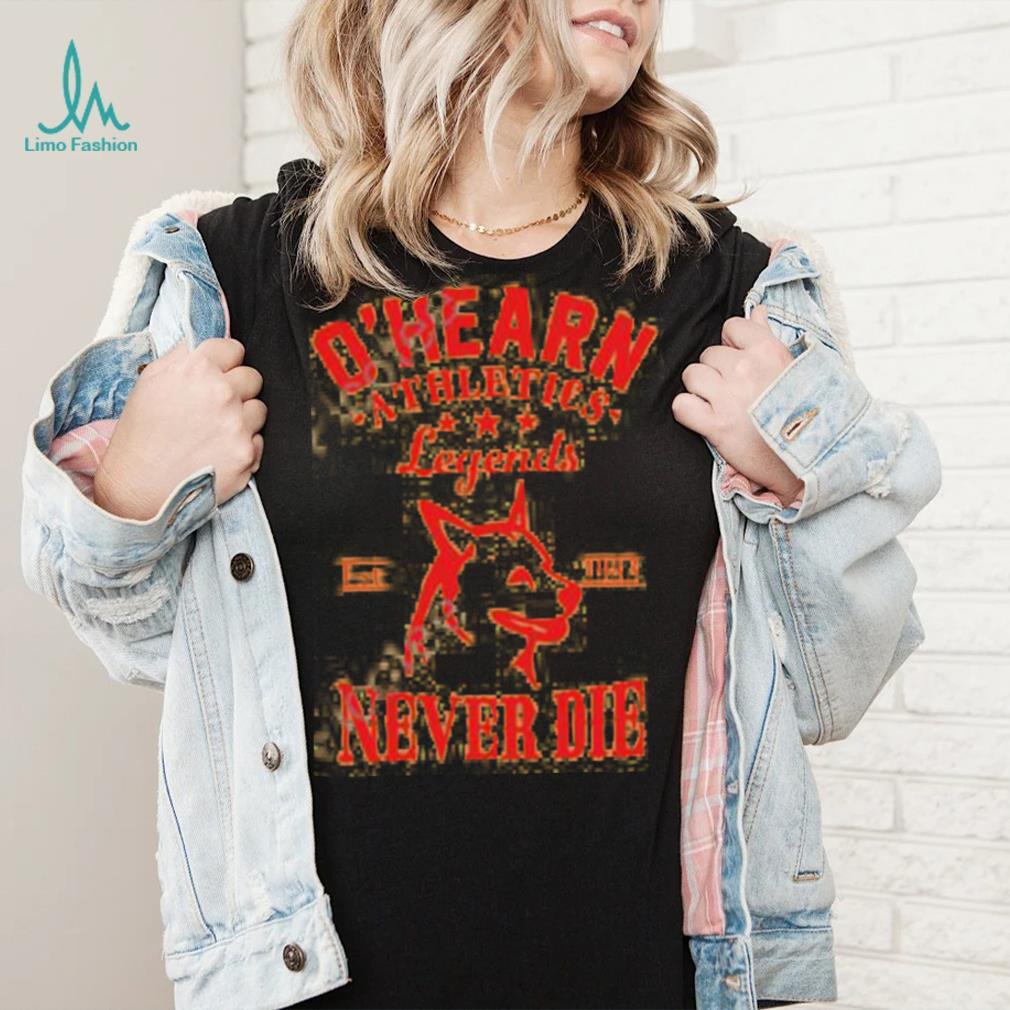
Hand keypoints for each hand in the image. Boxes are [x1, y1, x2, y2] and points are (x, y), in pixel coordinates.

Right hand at [94, 338, 266, 519]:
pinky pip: (259, 441)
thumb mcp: (150, 382)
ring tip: (213, 433)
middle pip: (252, 377)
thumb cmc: (140, 437)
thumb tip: (206, 344)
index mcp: (196, 368)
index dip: (225, 363)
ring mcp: (237, 424)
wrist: (137, 489)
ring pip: (259, 409)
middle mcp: (221, 392)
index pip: (233, 349)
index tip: (217, 375)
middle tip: (213, 408)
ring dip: (243, 419)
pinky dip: (244, 447)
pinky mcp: (247, 454)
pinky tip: (218, 453)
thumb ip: (183, 357)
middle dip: (237, 390)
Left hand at [671, 303, 803, 503]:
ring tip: (720, 405)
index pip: (731, 328)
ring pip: (692, 376)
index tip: (740, 364)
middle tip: (734, 393)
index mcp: (768, 351)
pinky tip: (705, 419)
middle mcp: (746, 369)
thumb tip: (757, 311)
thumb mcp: (794, 368)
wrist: (813, 456)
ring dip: (700, 390)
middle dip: (716, 372)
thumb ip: (768, 338)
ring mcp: (730, 396)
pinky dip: (688, 412)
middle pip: (708, 354)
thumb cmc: (804, 412)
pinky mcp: (716, 426)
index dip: (731, 346)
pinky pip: (681, 405)